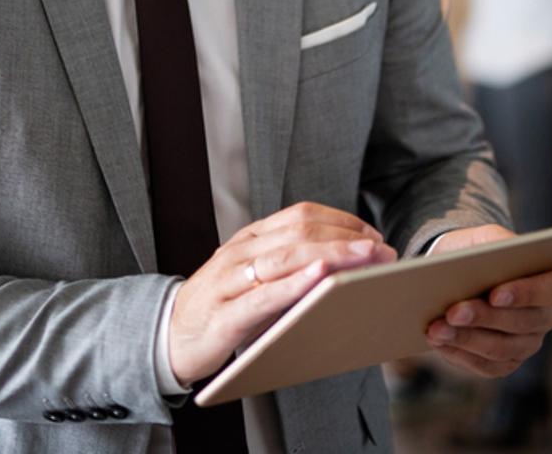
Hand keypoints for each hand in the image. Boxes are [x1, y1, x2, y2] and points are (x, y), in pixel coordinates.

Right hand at [168, 202, 395, 386]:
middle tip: (382, 249)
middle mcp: (240, 252)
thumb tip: (345, 265)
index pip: (300, 215)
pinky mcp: (224, 316)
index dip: (342, 221)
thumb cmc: (221, 308)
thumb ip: (290, 267)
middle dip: (347, 238)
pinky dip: (295, 284)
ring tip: (365, 258)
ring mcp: (229, 281)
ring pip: (286, 257)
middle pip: (299, 232)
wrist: (168, 337)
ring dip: (333, 255)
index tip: (374, 235)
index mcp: (250, 238)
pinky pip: (263, 296)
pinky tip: (320, 278)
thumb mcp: (254, 278)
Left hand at [424, 224, 551, 377]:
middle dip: (484, 318)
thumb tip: (491, 257)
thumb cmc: (480, 253)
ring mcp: (528, 344)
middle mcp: (546, 317)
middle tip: (452, 312)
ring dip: (466, 339)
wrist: (462, 274)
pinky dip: (460, 354)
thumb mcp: (489, 237)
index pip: (551, 290)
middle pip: (521, 324)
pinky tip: (438, 342)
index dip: (525, 293)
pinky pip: (486, 366)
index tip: (495, 294)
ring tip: (436, 329)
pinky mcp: (506, 363)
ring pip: (501, 349)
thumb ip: (496, 242)